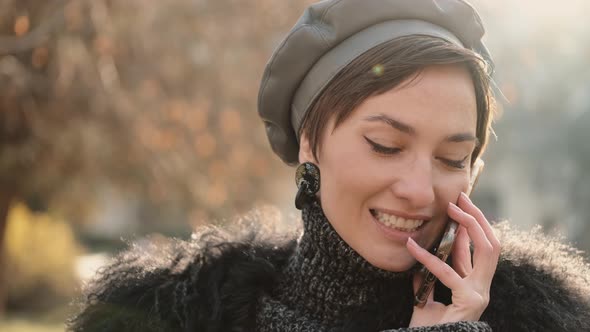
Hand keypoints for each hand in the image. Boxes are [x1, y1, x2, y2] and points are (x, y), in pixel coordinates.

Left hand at [405, 192, 500, 326]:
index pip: (478, 250)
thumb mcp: (425, 299)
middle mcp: (481, 288)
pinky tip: (413, 246)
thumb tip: (421, 257)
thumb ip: (427, 279)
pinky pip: (449, 272)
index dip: (467, 227)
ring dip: (471, 224)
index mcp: (473, 286)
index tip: (455, 208)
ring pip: (488, 250)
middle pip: (492, 244)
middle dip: (479, 218)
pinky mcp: (469, 300)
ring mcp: (479, 294)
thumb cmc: (429, 330)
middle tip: (461, 197)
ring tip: (451, 208)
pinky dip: (430, 258)